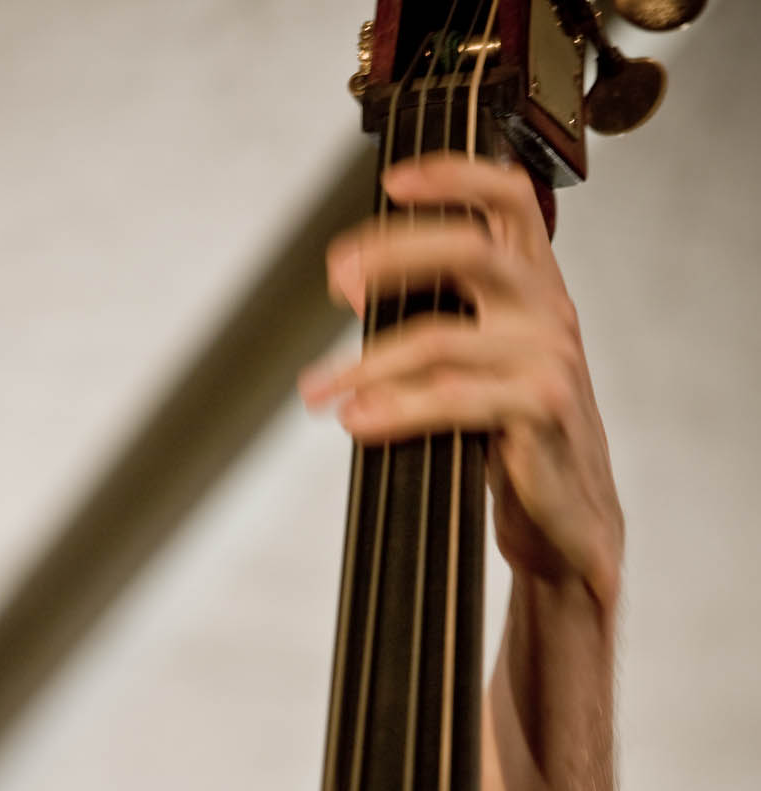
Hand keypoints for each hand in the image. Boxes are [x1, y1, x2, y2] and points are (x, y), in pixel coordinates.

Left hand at [298, 153, 622, 606]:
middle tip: (335, 278)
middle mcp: (547, 310)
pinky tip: (359, 420)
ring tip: (319, 391)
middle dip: (392, 254)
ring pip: (437, 339)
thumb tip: (351, 281)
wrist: (568, 516)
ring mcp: (550, 358)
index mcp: (534, 286)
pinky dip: (395, 409)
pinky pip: (451, 398)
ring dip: (364, 364)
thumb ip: (425, 315)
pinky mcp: (542, 409)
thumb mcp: (473, 361)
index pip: (511, 202)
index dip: (457, 177)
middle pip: (469, 249)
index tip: (395, 180)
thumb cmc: (515, 434)